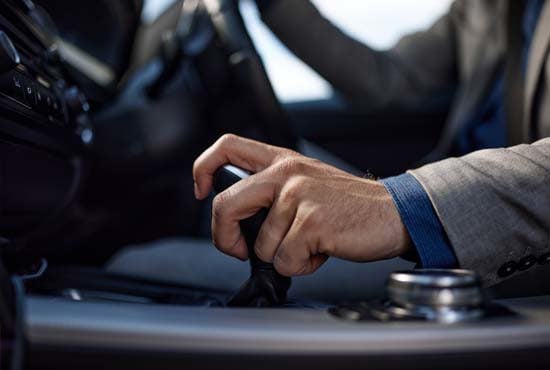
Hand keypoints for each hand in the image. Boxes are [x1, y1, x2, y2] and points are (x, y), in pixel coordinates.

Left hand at [193, 134, 410, 276]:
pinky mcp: (312, 221)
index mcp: (282, 160)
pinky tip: (320, 251)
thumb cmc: (347, 205)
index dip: (204, 167)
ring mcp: (299, 195)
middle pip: (226, 203)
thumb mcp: (306, 184)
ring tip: (309, 243)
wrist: (391, 213)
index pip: (228, 146)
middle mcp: (287, 172)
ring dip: (282, 255)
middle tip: (238, 249)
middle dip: (223, 236)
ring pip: (260, 244)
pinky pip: (285, 259)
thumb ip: (273, 193)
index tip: (201, 190)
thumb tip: (241, 225)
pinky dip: (301, 266)